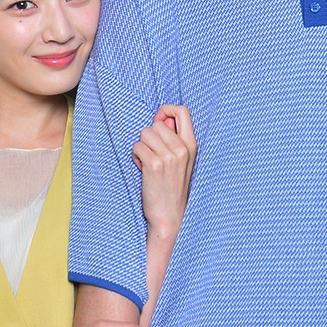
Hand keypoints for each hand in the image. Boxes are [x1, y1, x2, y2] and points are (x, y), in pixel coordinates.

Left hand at [133, 104, 196, 237]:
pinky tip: (143, 170)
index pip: (182, 111)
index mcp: (191, 145)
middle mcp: (182, 148)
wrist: (169, 215)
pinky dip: (135, 157)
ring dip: (141, 147)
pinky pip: (137, 147)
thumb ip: (174, 139)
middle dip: (149, 137)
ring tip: (148, 163)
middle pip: (156, 124)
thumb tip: (161, 119)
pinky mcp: (154, 164)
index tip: (159, 121)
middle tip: (152, 155)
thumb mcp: (182, 161)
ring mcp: (169, 156)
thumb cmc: (172, 187)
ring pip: (144, 134)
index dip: (166, 111)